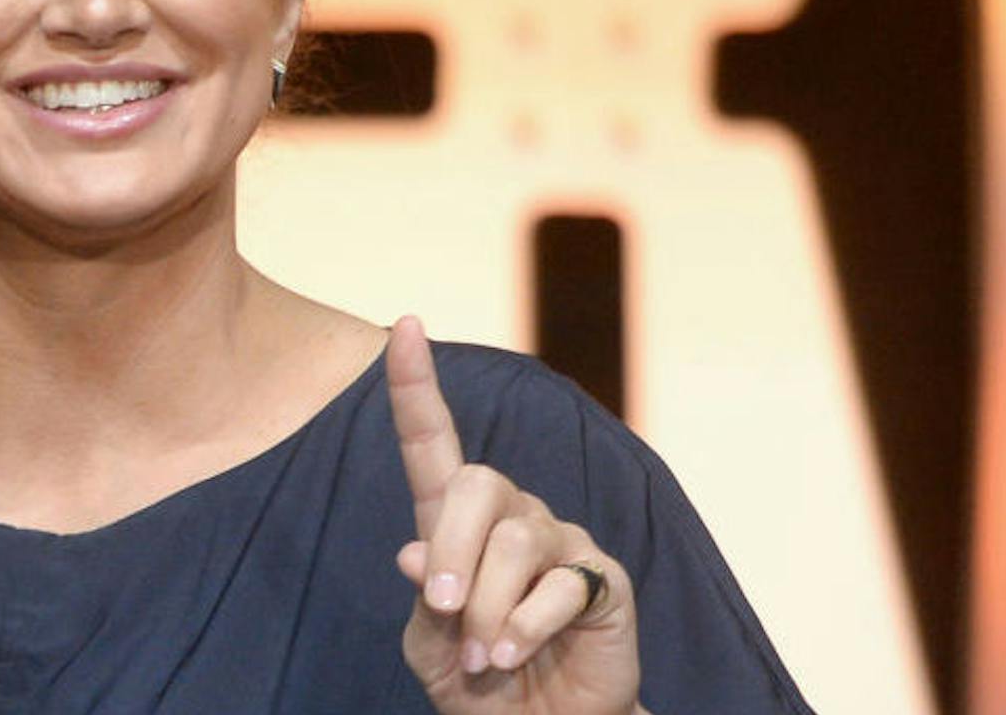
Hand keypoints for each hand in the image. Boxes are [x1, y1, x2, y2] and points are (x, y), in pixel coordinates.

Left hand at [388, 316, 641, 714]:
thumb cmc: (476, 680)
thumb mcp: (428, 642)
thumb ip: (425, 595)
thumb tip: (416, 554)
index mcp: (456, 521)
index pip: (433, 441)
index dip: (416, 385)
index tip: (403, 326)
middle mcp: (511, 515)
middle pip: (476, 483)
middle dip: (452, 550)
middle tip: (446, 612)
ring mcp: (561, 541)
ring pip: (513, 541)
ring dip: (487, 609)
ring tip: (487, 656)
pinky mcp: (602, 578)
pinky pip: (558, 585)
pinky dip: (526, 626)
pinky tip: (517, 654)